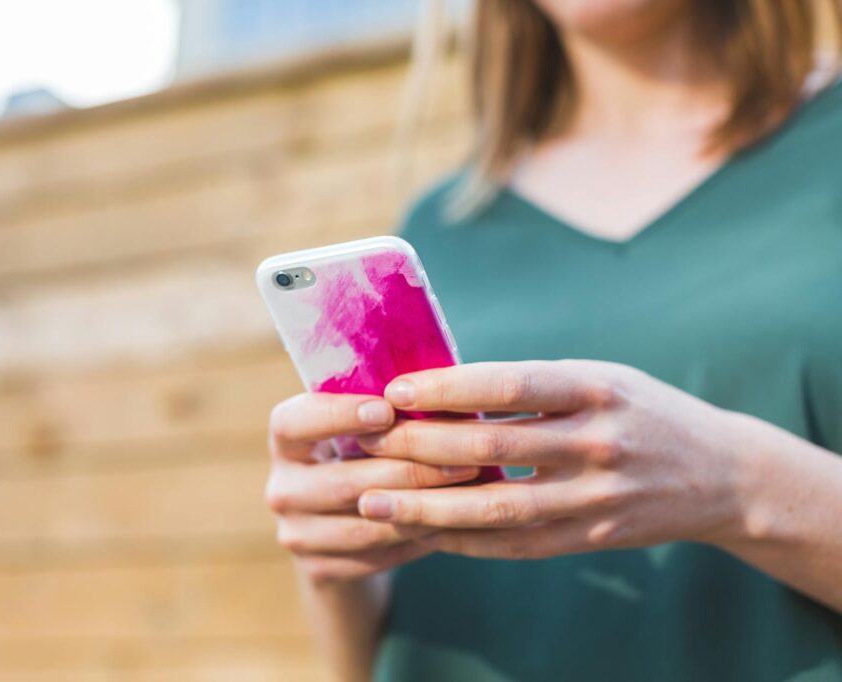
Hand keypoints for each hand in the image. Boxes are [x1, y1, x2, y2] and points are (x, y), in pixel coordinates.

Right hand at [265, 392, 481, 581]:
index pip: (293, 423)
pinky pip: (376, 557)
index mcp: (285, 440)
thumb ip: (386, 410)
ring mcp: (296, 533)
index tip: (386, 409)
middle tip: (463, 460)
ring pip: (364, 524)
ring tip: (468, 497)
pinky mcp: (318, 570)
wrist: (345, 528)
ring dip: (420, 510)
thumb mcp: (365, 429)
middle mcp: (281, 488)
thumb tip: (439, 387)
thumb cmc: (368, 456)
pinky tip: (451, 526)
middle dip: (408, 470)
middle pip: (341, 481)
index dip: (337, 415)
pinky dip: (416, 541)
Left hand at [355, 360, 763, 558]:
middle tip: (365, 441)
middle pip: (492, 446)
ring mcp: (598, 495)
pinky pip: (519, 543)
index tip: (394, 390)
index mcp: (595, 387)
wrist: (721, 474)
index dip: (447, 388)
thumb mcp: (599, 378)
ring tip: (373, 501)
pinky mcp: (594, 536)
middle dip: (419, 445)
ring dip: (427, 506)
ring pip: (498, 506)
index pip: (509, 384)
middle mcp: (598, 440)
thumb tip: (441, 387)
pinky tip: (423, 533)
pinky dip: (467, 540)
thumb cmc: (642, 411)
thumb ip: (533, 384)